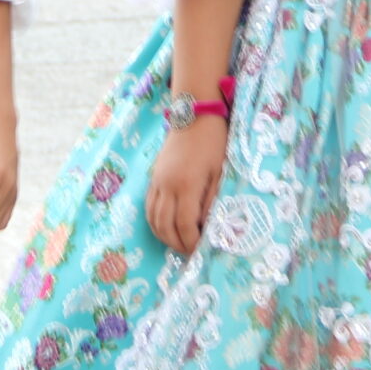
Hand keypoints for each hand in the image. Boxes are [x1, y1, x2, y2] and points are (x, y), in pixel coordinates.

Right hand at [144, 116, 226, 255]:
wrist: (194, 115)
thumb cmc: (214, 142)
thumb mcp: (221, 171)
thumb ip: (213, 200)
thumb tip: (209, 226)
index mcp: (186, 185)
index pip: (184, 224)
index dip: (191, 242)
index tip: (200, 251)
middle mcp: (167, 186)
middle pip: (165, 226)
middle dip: (177, 244)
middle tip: (190, 254)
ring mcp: (157, 181)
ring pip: (153, 219)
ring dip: (164, 236)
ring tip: (179, 244)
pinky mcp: (154, 177)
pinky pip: (149, 206)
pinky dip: (156, 222)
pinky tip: (167, 227)